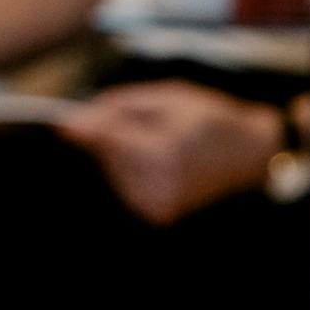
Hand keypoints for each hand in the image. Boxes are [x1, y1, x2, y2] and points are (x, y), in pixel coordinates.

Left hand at [57, 80, 283, 225]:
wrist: (249, 156)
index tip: (60, 123)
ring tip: (157, 141)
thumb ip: (123, 106)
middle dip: (111, 134)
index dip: (85, 129)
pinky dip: (132, 169)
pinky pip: (125, 184)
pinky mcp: (155, 212)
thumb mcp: (172, 97)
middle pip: (108, 154)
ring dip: (121, 152)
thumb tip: (78, 118)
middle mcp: (158, 185)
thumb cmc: (212, 119)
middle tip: (141, 120)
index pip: (109, 140)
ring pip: (113, 169)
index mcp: (166, 152)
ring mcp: (156, 204)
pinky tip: (157, 160)